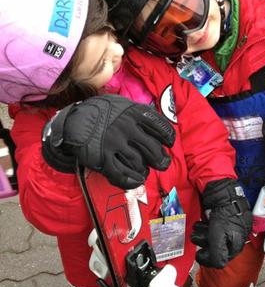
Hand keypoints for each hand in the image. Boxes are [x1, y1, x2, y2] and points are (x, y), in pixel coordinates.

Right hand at [42, 94, 174, 188]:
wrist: (73, 121)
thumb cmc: (102, 114)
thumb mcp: (122, 105)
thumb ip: (140, 115)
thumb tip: (159, 131)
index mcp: (134, 112)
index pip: (160, 127)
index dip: (168, 138)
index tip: (168, 143)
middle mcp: (126, 127)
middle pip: (153, 149)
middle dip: (160, 160)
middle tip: (161, 163)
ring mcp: (114, 143)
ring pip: (139, 163)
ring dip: (144, 170)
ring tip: (143, 171)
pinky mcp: (102, 158)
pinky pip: (122, 175)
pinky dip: (132, 181)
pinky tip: (136, 181)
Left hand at [191, 179, 251, 268]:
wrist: (225, 192)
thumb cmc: (226, 213)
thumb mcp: (219, 236)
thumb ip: (217, 254)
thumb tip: (216, 265)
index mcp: (236, 245)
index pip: (221, 260)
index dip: (208, 258)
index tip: (199, 254)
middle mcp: (232, 238)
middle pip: (214, 248)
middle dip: (203, 242)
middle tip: (196, 236)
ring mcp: (227, 228)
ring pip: (211, 237)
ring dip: (201, 234)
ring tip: (196, 227)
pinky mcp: (221, 219)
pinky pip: (210, 227)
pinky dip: (203, 226)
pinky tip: (200, 222)